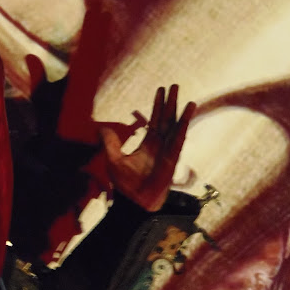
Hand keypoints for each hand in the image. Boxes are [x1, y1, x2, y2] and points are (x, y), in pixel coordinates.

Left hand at [100, 85, 195, 210]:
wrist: (135, 203)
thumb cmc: (126, 186)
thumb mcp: (113, 160)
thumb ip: (110, 143)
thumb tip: (101, 128)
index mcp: (148, 145)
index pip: (155, 121)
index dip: (157, 106)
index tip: (160, 91)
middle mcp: (160, 147)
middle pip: (167, 120)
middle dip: (170, 103)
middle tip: (174, 86)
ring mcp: (167, 152)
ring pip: (175, 128)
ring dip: (181, 113)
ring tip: (187, 97)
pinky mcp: (172, 159)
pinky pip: (179, 139)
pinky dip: (184, 126)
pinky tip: (188, 113)